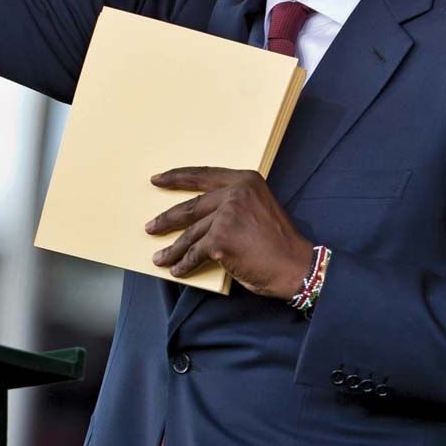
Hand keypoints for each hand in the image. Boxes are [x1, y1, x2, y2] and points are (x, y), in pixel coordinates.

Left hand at [146, 167, 312, 298]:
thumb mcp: (258, 207)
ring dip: (173, 249)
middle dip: (167, 219)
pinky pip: (196, 253)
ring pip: (191, 233)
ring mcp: (226, 215)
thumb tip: (201, 218)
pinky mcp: (220, 239)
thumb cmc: (278, 242)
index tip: (158, 180)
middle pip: (191, 207)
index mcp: (245, 180)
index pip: (203, 175)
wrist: (295, 265)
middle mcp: (235, 193)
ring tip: (160, 257)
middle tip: (151, 227)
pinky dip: (185, 264)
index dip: (177, 178)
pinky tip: (178, 270)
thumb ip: (233, 204)